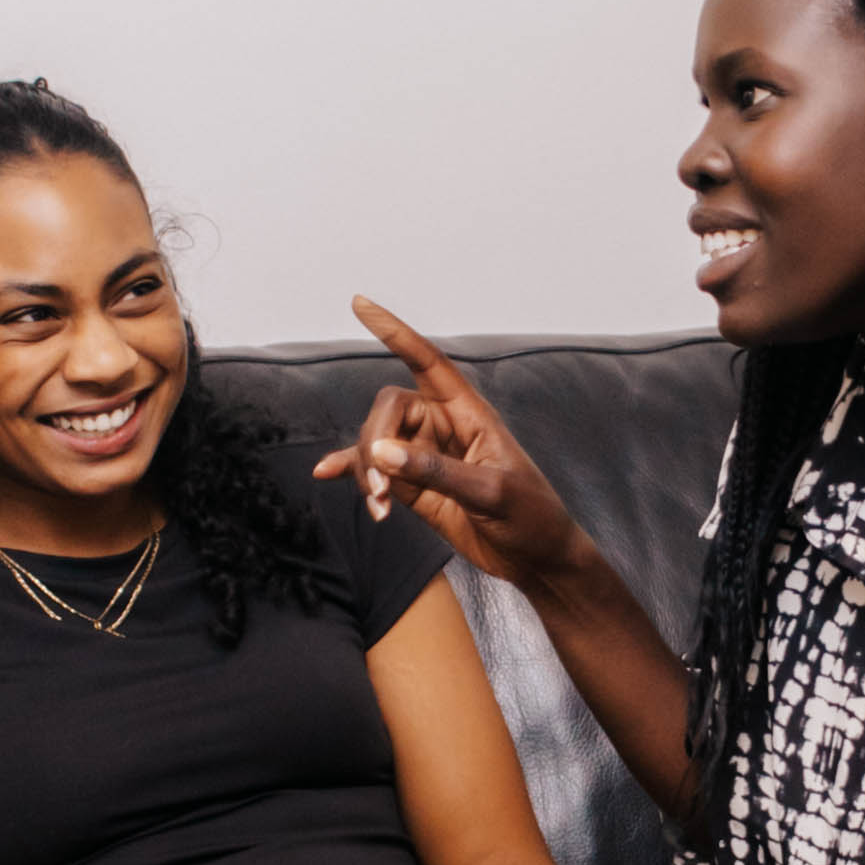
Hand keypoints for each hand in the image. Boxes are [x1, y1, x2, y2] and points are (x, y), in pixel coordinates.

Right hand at [315, 301, 585, 590]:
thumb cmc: (531, 516)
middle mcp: (444, 427)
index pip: (426, 361)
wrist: (537, 559)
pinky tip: (327, 474)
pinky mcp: (416, 487)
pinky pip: (376, 471)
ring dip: (367, 471)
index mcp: (470, 413)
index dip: (394, 332)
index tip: (360, 305)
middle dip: (374, 440)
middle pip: (389, 409)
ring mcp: (427, 457)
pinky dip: (354, 473)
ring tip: (378, 506)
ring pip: (377, 443)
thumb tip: (380, 452)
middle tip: (380, 487)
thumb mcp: (490, 493)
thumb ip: (435, 472)